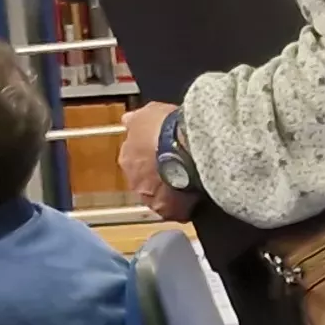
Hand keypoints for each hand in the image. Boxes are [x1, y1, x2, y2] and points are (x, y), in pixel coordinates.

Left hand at [116, 102, 192, 219]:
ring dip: (172, 191)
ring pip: (161, 198)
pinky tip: (197, 197)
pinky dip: (186, 206)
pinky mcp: (171, 211)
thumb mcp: (146, 114)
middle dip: (159, 176)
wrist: (184, 147)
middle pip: (146, 181)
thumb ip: (136, 121)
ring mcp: (152, 199)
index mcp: (127, 157)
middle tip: (177, 166)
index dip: (149, 157)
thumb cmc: (165, 127)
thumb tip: (127, 120)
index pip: (135, 160)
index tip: (161, 152)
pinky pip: (179, 210)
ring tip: (190, 181)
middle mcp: (135, 180)